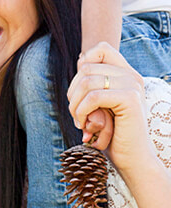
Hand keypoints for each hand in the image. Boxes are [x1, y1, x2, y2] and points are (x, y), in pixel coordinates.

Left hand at [67, 42, 149, 170]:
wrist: (133, 159)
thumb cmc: (112, 133)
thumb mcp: (99, 103)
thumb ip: (93, 81)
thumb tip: (81, 59)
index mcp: (127, 74)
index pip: (101, 48)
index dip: (84, 63)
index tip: (81, 91)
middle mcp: (132, 76)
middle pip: (87, 67)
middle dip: (73, 91)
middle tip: (76, 114)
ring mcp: (133, 86)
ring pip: (87, 81)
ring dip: (75, 104)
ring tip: (79, 121)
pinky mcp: (130, 99)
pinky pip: (93, 97)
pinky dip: (81, 111)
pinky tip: (84, 125)